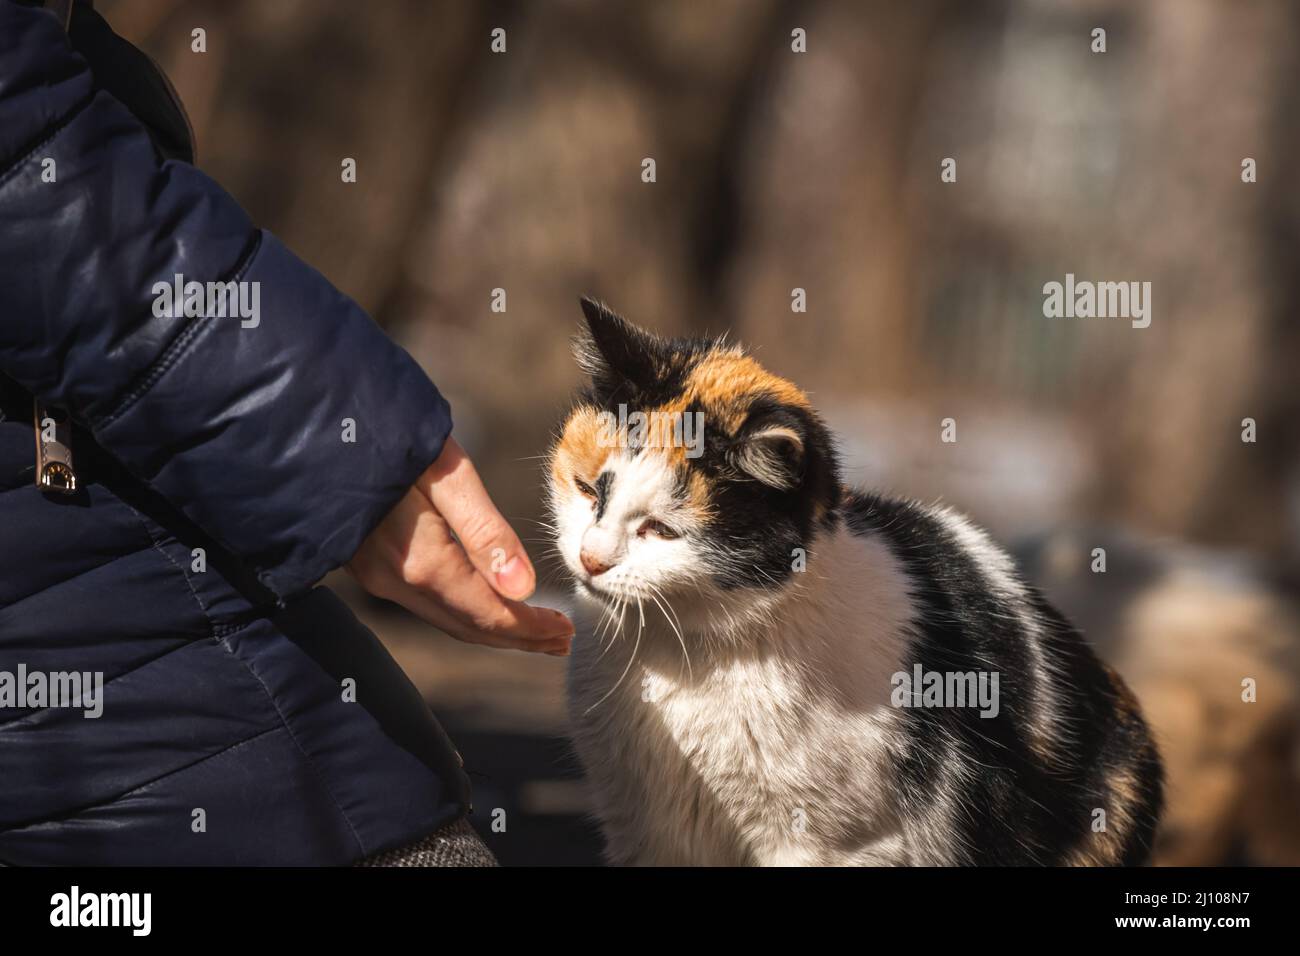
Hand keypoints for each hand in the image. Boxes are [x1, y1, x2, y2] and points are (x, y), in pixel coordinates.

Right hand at [347, 436, 573, 654]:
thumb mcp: (447, 472)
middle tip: (561, 641)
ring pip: (444, 618)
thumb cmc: (388, 433)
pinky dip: (463, 611)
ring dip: (492, 628)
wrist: (318, 418)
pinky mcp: (364, 562)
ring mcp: (374, 574)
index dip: (530, 629)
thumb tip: (524, 589)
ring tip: (535, 630)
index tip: (567, 633)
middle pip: (467, 626)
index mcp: (420, 561)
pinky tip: (484, 601)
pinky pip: (424, 602)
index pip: (488, 614)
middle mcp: (394, 579)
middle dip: (518, 637)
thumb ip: (485, 532)